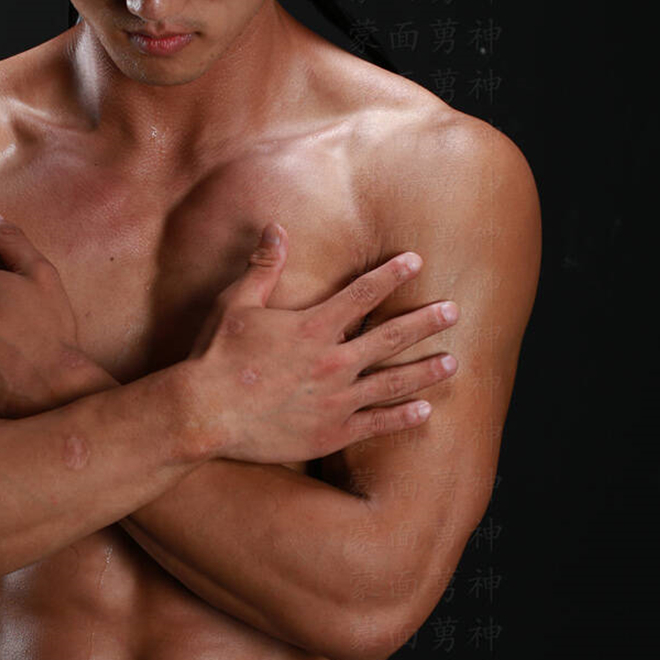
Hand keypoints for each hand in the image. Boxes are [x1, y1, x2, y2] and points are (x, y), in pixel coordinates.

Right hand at [186, 223, 459, 463]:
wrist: (205, 413)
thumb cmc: (217, 356)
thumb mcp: (237, 304)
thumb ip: (264, 267)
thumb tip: (276, 227)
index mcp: (313, 327)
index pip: (363, 293)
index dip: (392, 275)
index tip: (416, 262)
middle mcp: (333, 361)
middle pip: (391, 337)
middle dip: (426, 322)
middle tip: (454, 312)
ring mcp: (335, 400)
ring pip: (393, 383)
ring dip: (426, 371)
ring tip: (453, 362)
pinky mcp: (330, 432)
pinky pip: (376, 424)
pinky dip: (403, 418)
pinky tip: (425, 410)